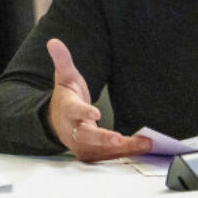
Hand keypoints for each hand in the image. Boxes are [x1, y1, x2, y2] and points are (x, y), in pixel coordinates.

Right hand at [45, 38, 151, 161]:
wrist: (57, 121)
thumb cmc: (66, 97)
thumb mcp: (65, 77)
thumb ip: (63, 60)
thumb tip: (54, 41)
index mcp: (67, 108)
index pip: (74, 110)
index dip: (84, 112)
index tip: (95, 113)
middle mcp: (72, 129)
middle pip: (87, 136)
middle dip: (103, 138)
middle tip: (119, 139)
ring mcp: (80, 144)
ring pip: (101, 150)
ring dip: (122, 148)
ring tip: (144, 143)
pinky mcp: (90, 154)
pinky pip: (107, 156)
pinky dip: (124, 153)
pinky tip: (141, 147)